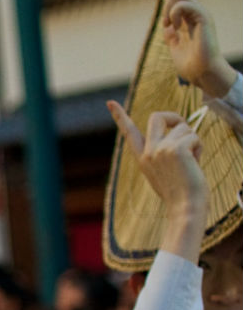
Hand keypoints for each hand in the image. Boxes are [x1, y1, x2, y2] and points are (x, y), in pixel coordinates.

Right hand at [108, 101, 206, 260]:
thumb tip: (183, 127)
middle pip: (157, 116)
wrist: (185, 207)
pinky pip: (194, 135)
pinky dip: (200, 147)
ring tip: (192, 161)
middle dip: (175, 117)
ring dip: (193, 139)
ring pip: (183, 126)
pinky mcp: (176, 149)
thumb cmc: (181, 192)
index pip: (129, 133)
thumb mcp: (167, 169)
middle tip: (184, 132)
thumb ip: (167, 150)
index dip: (120, 116)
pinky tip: (195, 163)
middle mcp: (148, 152)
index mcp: (143, 158)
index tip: (110, 102)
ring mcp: (160, 150)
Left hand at [146, 0, 234, 97]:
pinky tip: (174, 27)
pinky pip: (186, 4)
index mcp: (188, 15)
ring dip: (167, 5)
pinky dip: (174, 13)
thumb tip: (165, 25)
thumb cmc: (191, 63)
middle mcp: (195, 10)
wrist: (202, 74)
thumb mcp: (175, 45)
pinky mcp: (203, 18)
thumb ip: (171, 33)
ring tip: (166, 23)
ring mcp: (200, 13)